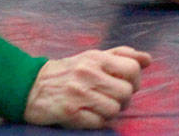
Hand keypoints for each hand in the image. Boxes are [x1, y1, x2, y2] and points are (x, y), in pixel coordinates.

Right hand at [24, 47, 150, 128]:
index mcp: (97, 58)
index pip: (133, 69)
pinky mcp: (69, 112)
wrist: (29, 86)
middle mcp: (88, 74)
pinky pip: (98, 122)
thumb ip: (122, 55)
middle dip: (125, 99)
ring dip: (111, 111)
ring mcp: (78, 93)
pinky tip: (89, 114)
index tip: (128, 84)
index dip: (136, 80)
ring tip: (100, 107)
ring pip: (115, 109)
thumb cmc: (68, 71)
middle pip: (126, 92)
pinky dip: (98, 121)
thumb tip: (148, 59)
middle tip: (114, 98)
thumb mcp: (93, 57)